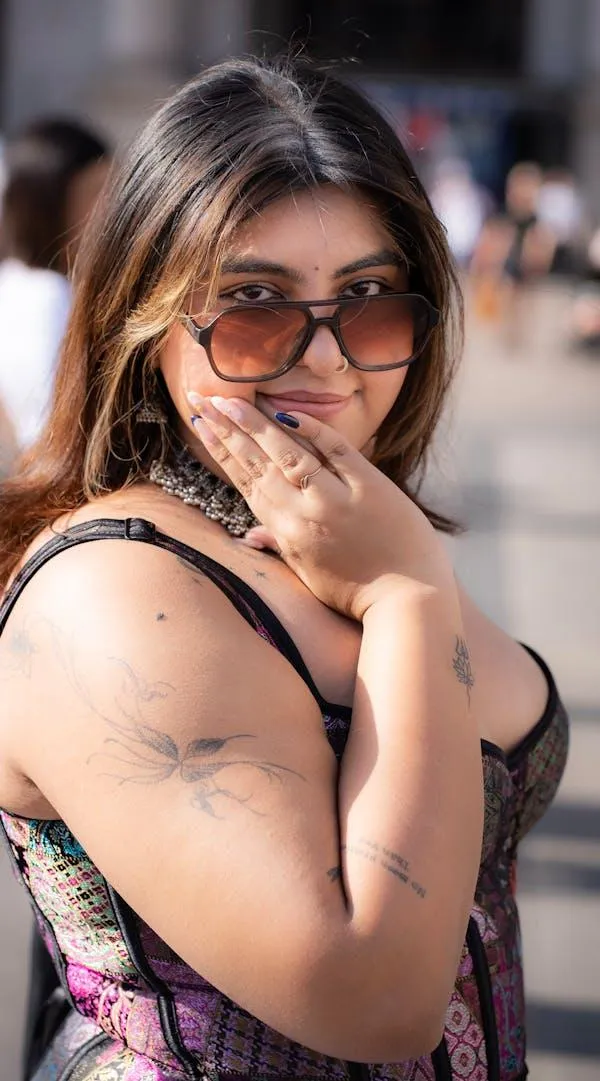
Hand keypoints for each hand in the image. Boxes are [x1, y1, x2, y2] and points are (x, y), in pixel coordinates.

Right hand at [188, 394, 454, 620]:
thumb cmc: (359, 593)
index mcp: (287, 533)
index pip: (246, 482)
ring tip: (229, 400)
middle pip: (258, 464)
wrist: (408, 602)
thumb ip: (280, 547)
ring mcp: (337, 499)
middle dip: (226, 428)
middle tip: (201, 396)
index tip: (201, 422)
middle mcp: (305, 514)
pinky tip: (288, 411)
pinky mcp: (371, 487)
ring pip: (288, 455)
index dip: (221, 450)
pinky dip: (313, 429)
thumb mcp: (310, 575)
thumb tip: (248, 537)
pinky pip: (337, 450)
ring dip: (256, 425)